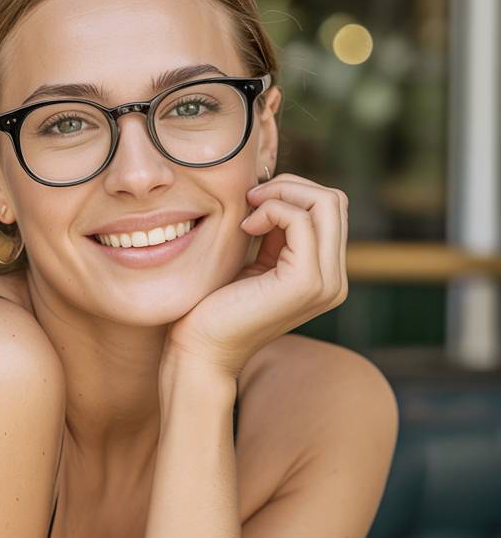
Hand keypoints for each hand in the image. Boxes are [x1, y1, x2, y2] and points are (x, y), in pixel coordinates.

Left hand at [162, 174, 348, 379]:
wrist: (202, 350)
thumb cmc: (218, 305)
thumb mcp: (258, 258)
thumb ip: (279, 230)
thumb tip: (282, 187)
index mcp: (327, 274)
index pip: (331, 208)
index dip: (293, 192)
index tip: (253, 203)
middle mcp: (336, 281)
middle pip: (335, 200)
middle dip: (290, 187)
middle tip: (250, 200)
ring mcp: (326, 284)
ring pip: (326, 203)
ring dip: (280, 195)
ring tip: (248, 213)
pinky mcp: (306, 283)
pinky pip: (301, 220)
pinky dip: (271, 210)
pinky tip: (247, 228)